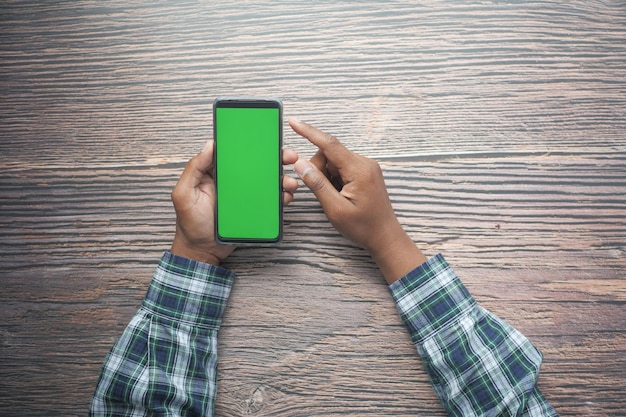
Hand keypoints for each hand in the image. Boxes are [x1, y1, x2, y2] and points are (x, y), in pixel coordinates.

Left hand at [170, 140, 298, 264]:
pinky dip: (281, 196)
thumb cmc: (189, 223)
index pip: (236, 153)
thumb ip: (193, 169)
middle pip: (256, 165)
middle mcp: (232, 181)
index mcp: (217, 172)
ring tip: (290, 183)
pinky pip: (269, 200)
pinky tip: (286, 196)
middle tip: (289, 157)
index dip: (252, 145)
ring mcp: (244, 195)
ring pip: (267, 182)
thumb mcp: (184, 194)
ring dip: (282, 178)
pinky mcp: (253, 208)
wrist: (202, 250)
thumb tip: (209, 145)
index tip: (267, 140)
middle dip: (276, 159)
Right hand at [289, 118, 425, 282]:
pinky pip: (342, 168)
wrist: (385, 237)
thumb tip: (300, 164)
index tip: (293, 122)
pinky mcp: (365, 173)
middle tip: (323, 193)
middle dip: (319, 170)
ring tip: (336, 198)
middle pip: (329, 154)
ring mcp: (366, 167)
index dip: (309, 132)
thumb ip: (317, 184)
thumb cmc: (363, 227)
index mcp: (358, 170)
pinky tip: (341, 195)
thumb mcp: (335, 209)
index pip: (329, 145)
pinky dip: (335, 180)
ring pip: (334, 162)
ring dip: (327, 177)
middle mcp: (364, 163)